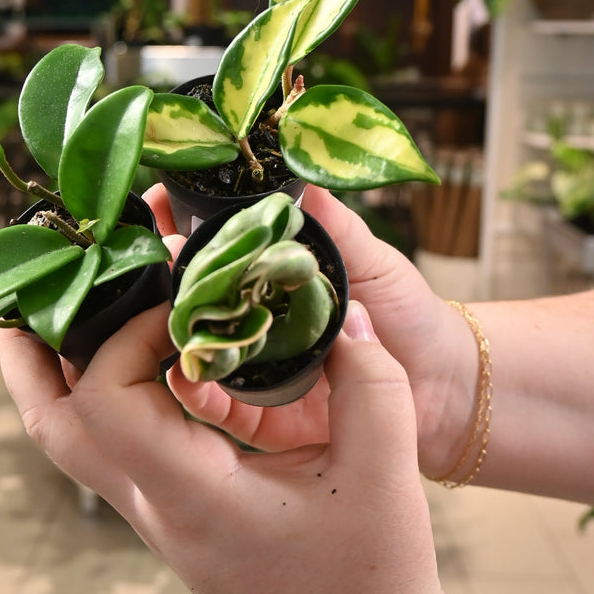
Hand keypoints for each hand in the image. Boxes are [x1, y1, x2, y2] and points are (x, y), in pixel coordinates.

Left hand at [0, 301, 471, 593]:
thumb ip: (370, 381)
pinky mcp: (174, 523)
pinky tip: (142, 362)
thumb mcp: (387, 472)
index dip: (125, 335)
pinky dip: (108, 397)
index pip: (105, 402)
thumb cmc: (375, 579)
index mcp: (194, 498)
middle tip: (34, 289)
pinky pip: (114, 451)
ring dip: (60, 376)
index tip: (183, 304)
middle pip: (53, 428)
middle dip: (31, 354)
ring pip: (73, 443)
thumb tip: (341, 311)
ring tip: (67, 312)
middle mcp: (157, 510)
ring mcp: (158, 521)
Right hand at [144, 182, 478, 477]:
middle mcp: (251, 321)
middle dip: (160, 274)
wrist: (444, 388)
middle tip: (148, 249)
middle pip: (186, 297)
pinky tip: (181, 367)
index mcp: (269, 277)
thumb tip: (297, 175)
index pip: (210, 246)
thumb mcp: (370, 259)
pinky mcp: (258, 418)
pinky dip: (193, 389)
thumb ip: (333, 224)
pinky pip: (213, 406)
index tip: (157, 202)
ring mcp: (250, 371)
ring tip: (153, 302)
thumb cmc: (407, 317)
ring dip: (167, 329)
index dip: (180, 224)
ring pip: (192, 349)